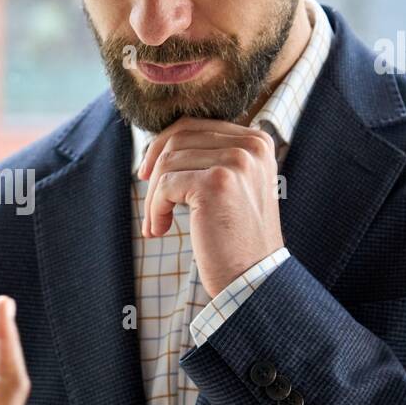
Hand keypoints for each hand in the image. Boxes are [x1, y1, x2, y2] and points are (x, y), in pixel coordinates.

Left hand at [138, 117, 283, 297]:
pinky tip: (160, 230)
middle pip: (177, 140)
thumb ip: (210, 158)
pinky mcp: (216, 183)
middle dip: (155, 171)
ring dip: (154, 197)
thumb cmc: (236, 238)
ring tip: (158, 224)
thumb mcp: (232, 187)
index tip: (149, 175)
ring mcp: (235, 162)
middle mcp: (251, 146)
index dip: (162, 148)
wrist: (253, 278)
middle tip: (151, 203)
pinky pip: (164, 186)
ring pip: (167, 163)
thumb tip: (159, 143)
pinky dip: (154, 210)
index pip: (194, 126)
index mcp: (257, 141)